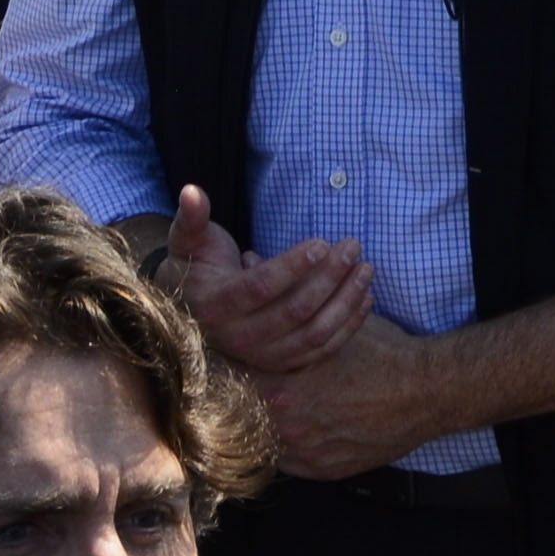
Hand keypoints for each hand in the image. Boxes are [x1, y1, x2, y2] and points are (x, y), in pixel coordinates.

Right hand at [155, 186, 372, 380]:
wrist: (192, 310)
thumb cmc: (196, 266)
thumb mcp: (188, 240)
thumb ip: (192, 217)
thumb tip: (191, 190)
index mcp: (215, 306)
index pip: (260, 288)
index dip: (293, 266)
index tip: (322, 242)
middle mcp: (238, 339)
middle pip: (294, 312)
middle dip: (329, 277)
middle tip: (353, 247)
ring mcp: (262, 357)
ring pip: (314, 334)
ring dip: (346, 302)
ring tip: (366, 269)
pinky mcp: (283, 365)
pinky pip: (323, 350)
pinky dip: (348, 326)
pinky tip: (365, 297)